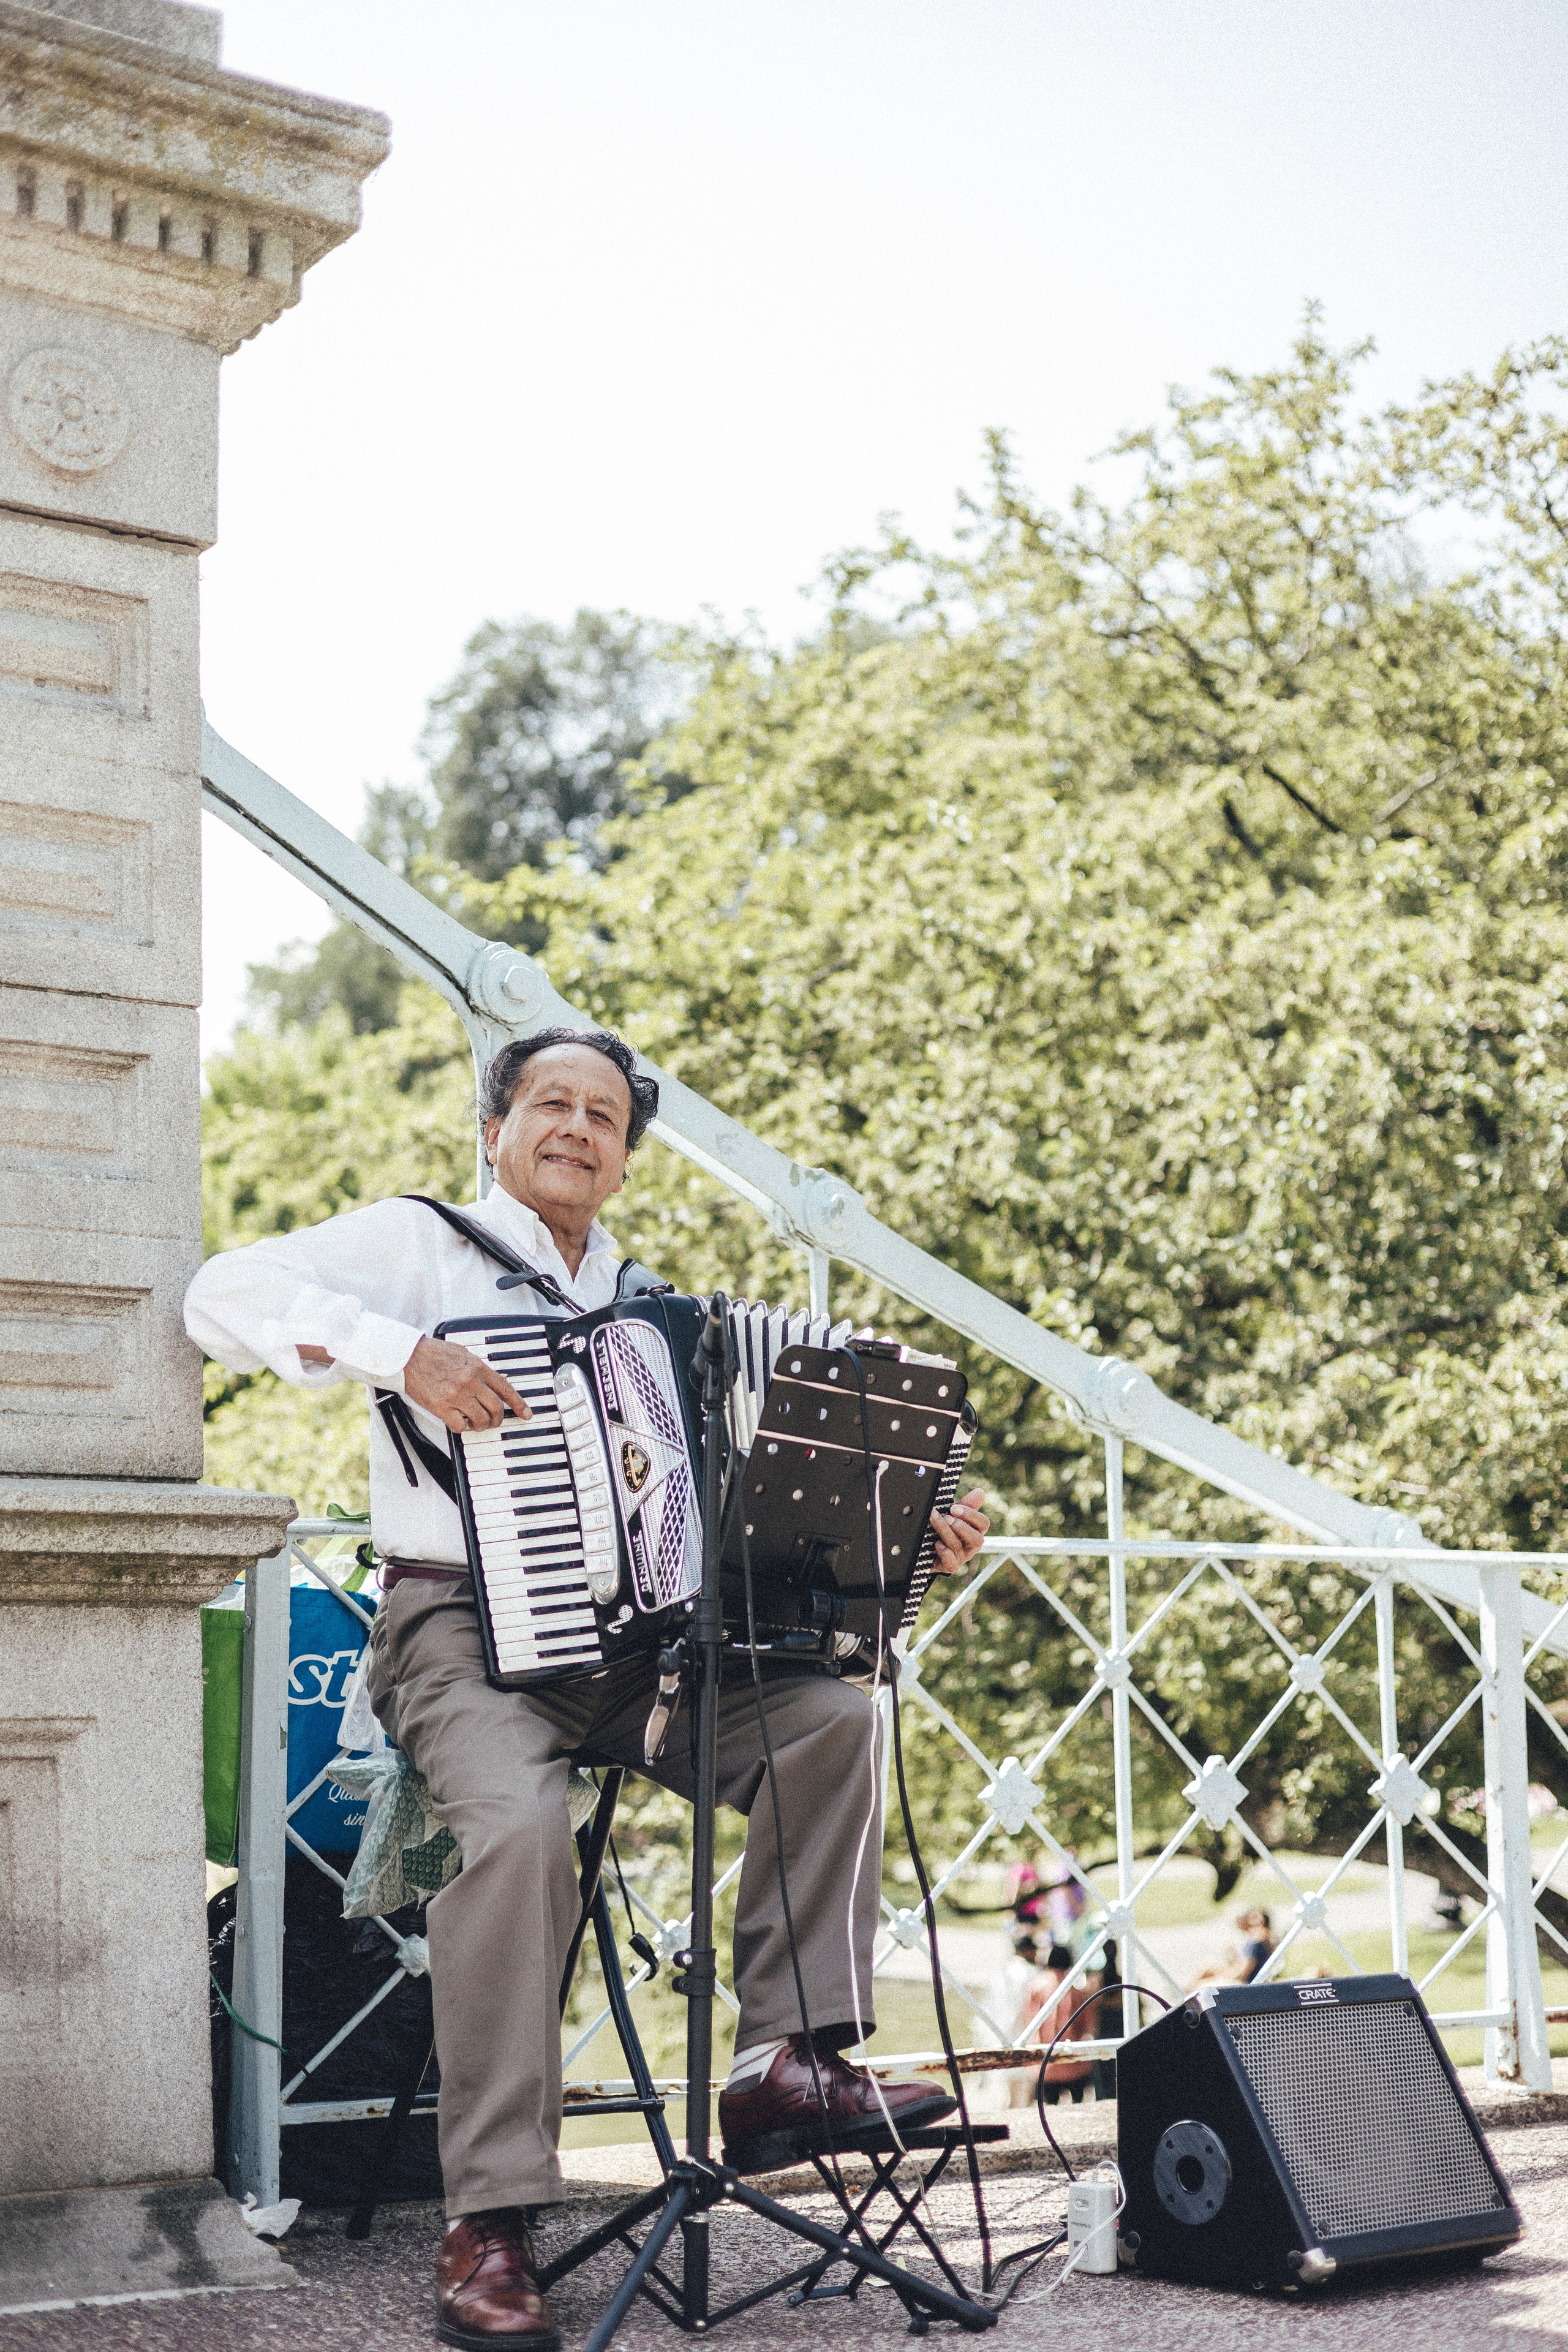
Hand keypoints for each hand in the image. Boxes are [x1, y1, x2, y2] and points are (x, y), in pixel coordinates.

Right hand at [401, 1335, 531, 1433]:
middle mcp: (470, 1381)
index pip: (505, 1388)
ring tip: (475, 1424)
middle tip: (493, 1422)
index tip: (526, 1414)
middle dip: (498, 1419)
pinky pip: (460, 1426)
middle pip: (496, 1408)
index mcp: (477, 1367)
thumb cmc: (433, 1353)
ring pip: (481, 1419)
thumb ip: (478, 1367)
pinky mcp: (441, 1407)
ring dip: (481, 1426)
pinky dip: (462, 1428)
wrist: (409, 1356)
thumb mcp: (462, 1353)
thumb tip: (493, 1378)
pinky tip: (458, 1422)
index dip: (519, 1404)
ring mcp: (456, 1395)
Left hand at [928, 1488, 987, 1575]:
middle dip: (961, 1526)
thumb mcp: (953, 1515)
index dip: (971, 1515)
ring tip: (935, 1520)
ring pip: (958, 1546)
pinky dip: (944, 1552)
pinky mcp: (950, 1566)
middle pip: (976, 1539)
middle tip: (947, 1516)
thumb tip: (980, 1492)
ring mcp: (961, 1557)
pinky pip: (951, 1563)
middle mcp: (971, 1546)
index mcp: (975, 1531)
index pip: (983, 1524)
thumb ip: (966, 1505)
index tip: (954, 1507)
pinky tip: (937, 1543)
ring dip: (945, 1531)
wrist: (927, 1549)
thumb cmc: (944, 1529)